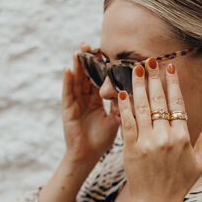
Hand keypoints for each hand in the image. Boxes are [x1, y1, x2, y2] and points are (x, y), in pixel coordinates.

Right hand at [62, 43, 118, 163]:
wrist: (88, 156)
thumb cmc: (101, 140)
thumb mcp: (115, 120)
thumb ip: (121, 106)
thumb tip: (134, 94)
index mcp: (96, 102)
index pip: (98, 80)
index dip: (100, 67)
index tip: (105, 53)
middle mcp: (85, 100)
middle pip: (86, 77)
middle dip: (87, 61)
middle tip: (90, 45)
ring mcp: (75, 104)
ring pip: (76, 81)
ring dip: (76, 66)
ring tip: (78, 51)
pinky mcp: (68, 110)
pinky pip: (68, 94)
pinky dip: (67, 82)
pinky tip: (68, 69)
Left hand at [117, 58, 201, 201]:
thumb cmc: (179, 185)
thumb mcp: (198, 164)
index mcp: (182, 138)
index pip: (177, 104)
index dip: (172, 84)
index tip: (168, 69)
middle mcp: (165, 137)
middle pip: (159, 101)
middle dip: (153, 78)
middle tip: (149, 60)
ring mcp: (147, 142)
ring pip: (142, 108)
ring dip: (138, 86)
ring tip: (134, 69)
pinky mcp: (131, 149)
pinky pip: (128, 123)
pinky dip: (124, 107)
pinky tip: (122, 93)